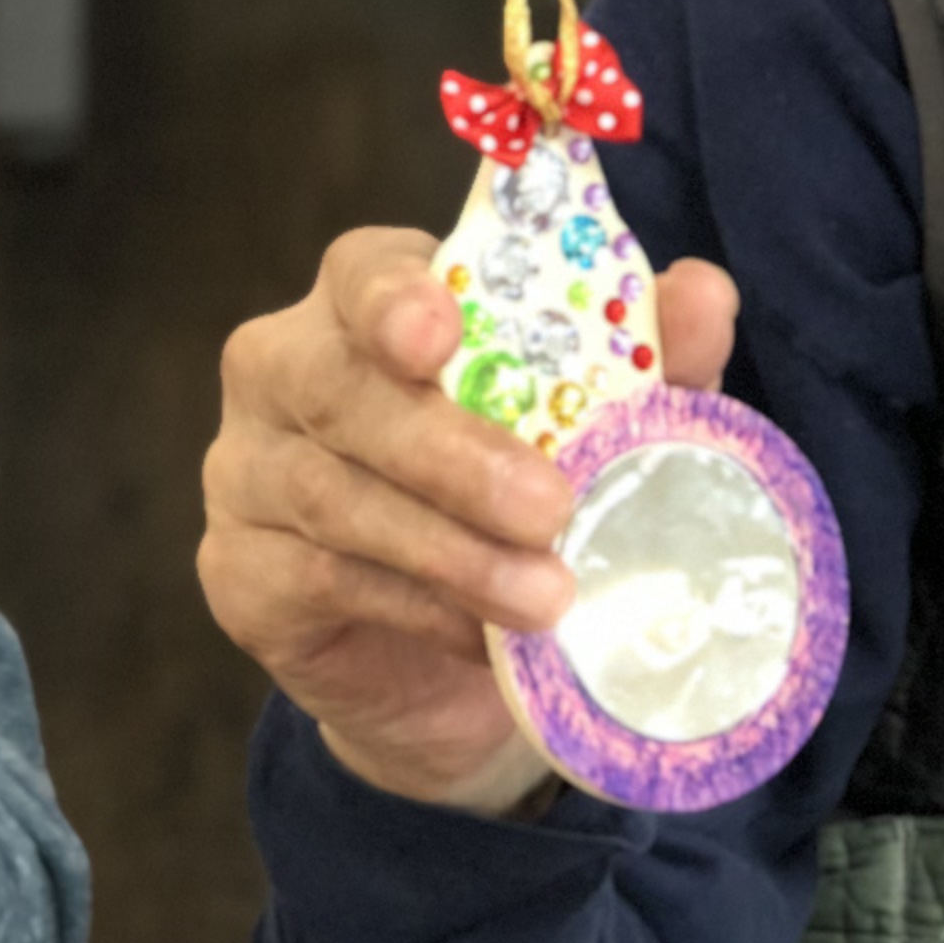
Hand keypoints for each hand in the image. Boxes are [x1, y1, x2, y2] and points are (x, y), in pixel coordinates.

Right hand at [199, 227, 740, 815]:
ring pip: (333, 496)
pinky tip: (485, 636)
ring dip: (449, 549)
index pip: (357, 272)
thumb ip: (642, 356)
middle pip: (335, 386)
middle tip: (548, 505)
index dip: (391, 297)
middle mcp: (281, 371)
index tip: (440, 333)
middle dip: (445, 449)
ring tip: (547, 595)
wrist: (450, 670)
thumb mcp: (594, 425)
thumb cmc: (515, 505)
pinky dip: (417, 607)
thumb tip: (705, 293)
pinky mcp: (238, 572)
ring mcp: (245, 471)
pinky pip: (320, 580)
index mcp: (362, 307)